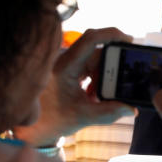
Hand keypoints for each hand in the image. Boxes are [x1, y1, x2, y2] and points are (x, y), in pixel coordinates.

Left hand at [13, 28, 134, 144]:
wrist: (29, 127)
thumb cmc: (50, 120)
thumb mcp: (82, 117)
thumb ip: (109, 113)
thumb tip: (132, 109)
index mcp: (64, 66)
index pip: (90, 39)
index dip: (111, 34)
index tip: (129, 40)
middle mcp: (62, 59)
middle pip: (96, 53)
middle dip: (110, 71)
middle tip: (114, 88)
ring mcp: (63, 62)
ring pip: (93, 61)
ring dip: (102, 78)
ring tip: (98, 97)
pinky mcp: (65, 68)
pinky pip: (87, 66)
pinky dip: (95, 79)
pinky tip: (92, 95)